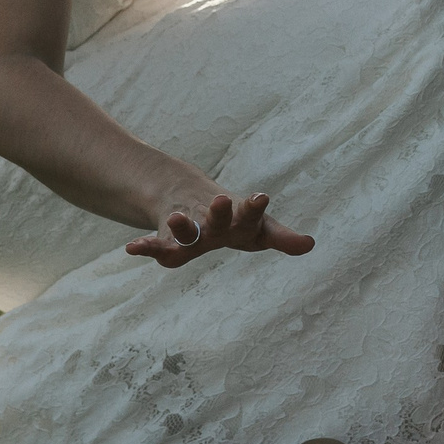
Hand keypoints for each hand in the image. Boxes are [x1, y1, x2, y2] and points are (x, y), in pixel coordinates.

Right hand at [126, 188, 314, 268]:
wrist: (188, 197)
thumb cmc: (234, 220)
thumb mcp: (259, 231)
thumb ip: (282, 237)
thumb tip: (310, 244)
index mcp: (241, 221)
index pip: (252, 215)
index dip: (255, 207)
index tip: (262, 195)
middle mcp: (215, 222)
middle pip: (219, 219)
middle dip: (220, 212)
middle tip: (221, 200)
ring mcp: (191, 229)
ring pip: (186, 230)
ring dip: (182, 225)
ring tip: (176, 219)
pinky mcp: (169, 241)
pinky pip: (157, 246)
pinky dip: (146, 247)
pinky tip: (132, 249)